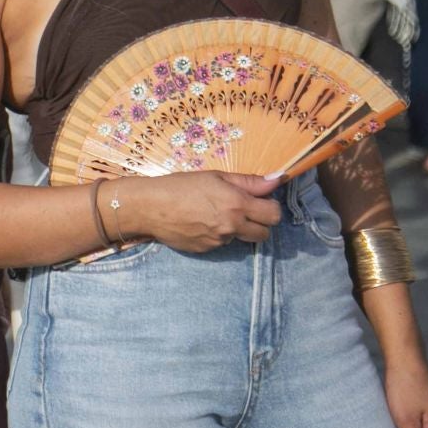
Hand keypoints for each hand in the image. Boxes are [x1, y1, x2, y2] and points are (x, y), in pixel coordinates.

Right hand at [127, 172, 281, 252]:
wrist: (148, 206)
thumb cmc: (180, 185)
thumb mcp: (215, 176)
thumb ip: (249, 181)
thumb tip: (278, 179)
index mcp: (237, 204)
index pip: (274, 215)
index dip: (270, 208)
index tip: (260, 202)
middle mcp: (232, 226)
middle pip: (264, 234)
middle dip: (259, 223)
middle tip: (243, 211)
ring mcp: (219, 241)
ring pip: (240, 238)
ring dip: (235, 229)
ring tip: (213, 214)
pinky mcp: (207, 250)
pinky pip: (220, 243)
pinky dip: (216, 234)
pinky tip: (198, 223)